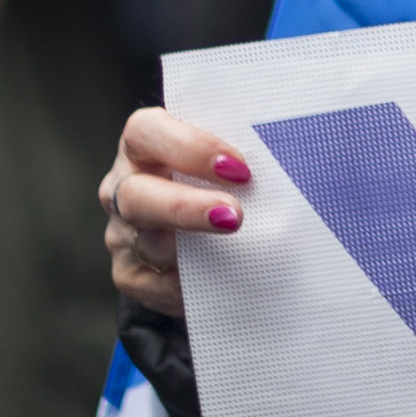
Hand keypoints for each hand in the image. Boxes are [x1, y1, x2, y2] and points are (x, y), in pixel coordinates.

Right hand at [101, 109, 250, 316]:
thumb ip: (242, 148)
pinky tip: (220, 280)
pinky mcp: (129, 273)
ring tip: (239, 253)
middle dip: (185, 207)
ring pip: (149, 243)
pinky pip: (155, 284)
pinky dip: (189, 284)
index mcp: (146, 144)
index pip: (148, 132)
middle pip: (136, 195)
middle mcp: (125, 185)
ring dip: (194, 250)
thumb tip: (293, 152)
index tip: (238, 167)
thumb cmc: (227, 175)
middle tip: (234, 217)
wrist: (209, 228)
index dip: (189, 147)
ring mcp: (122, 232)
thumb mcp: (227, 154)